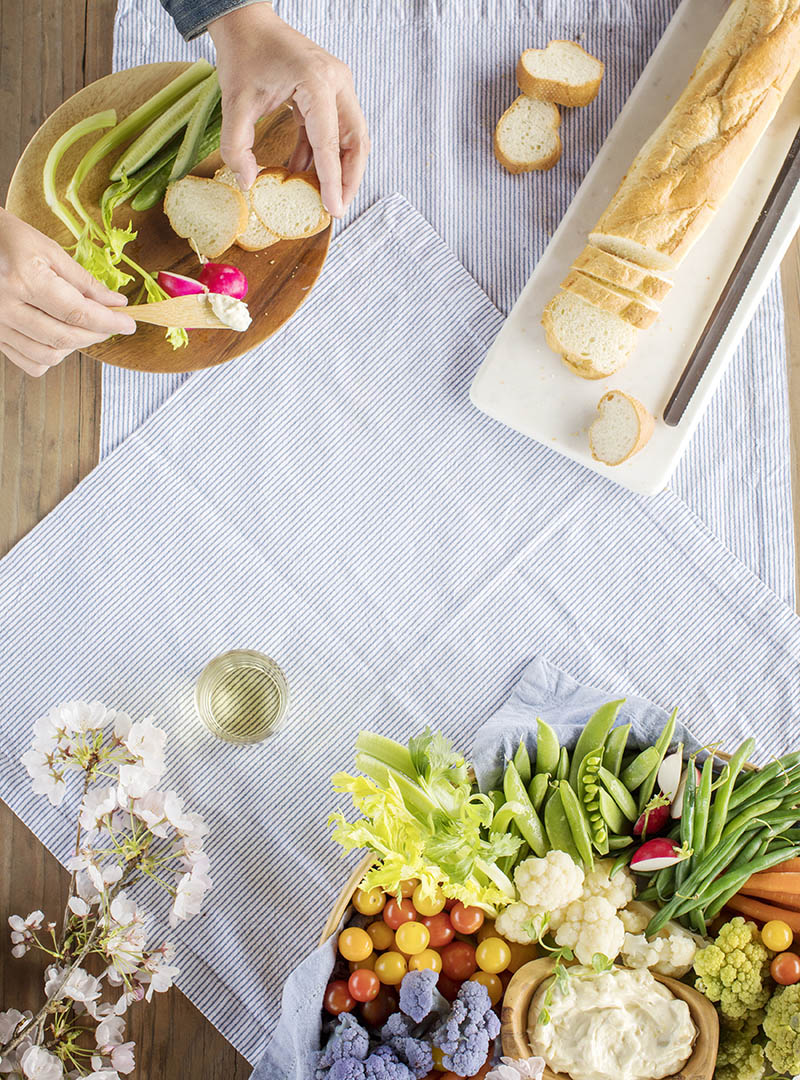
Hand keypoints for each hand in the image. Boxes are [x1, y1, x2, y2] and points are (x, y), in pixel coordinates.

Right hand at [0, 208, 135, 377]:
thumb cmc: (9, 240)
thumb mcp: (49, 251)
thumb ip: (84, 282)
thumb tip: (116, 303)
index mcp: (24, 280)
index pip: (77, 313)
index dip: (109, 321)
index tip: (128, 323)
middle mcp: (6, 307)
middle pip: (65, 337)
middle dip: (97, 334)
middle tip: (111, 323)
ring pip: (48, 356)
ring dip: (75, 347)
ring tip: (84, 328)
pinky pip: (30, 363)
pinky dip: (52, 357)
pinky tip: (59, 339)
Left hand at [209, 3, 368, 216]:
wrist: (248, 23)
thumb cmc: (244, 54)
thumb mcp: (235, 102)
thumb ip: (237, 146)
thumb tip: (248, 183)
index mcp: (316, 82)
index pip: (330, 143)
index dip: (332, 181)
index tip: (334, 210)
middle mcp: (336, 82)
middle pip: (356, 142)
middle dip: (349, 179)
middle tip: (337, 209)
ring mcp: (338, 86)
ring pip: (352, 138)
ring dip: (340, 169)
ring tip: (324, 197)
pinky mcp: (331, 91)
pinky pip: (335, 130)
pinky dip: (323, 154)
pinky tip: (304, 173)